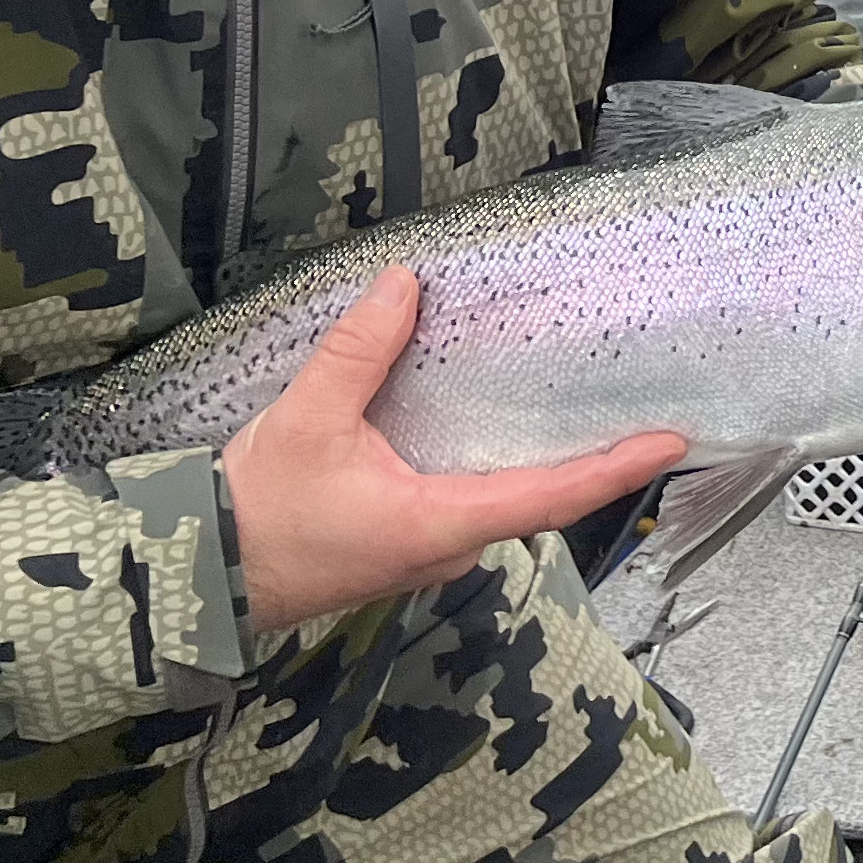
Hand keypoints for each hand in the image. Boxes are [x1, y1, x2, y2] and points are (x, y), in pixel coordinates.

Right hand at [222, 266, 684, 632]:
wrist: (191, 580)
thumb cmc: (253, 513)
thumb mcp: (303, 422)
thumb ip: (359, 352)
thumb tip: (404, 282)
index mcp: (441, 525)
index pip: (552, 497)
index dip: (615, 468)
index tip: (672, 441)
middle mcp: (445, 549)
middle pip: (536, 499)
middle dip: (586, 459)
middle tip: (635, 407)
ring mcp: (422, 556)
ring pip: (496, 501)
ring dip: (533, 460)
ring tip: (577, 403)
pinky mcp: (397, 548)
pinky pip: (461, 503)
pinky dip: (487, 465)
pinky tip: (489, 424)